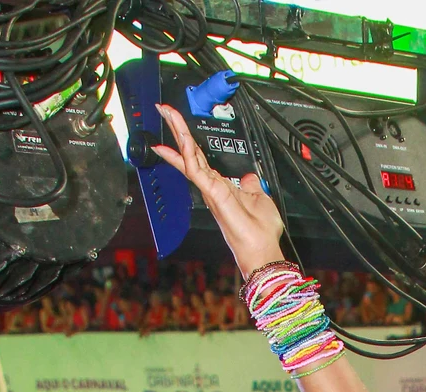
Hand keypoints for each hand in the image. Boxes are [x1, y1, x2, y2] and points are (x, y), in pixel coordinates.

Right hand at [154, 105, 284, 278]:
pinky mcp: (212, 192)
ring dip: (178, 132)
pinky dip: (187, 151)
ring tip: (167, 113)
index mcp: (220, 186)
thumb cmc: (260, 231)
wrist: (262, 248)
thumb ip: (252, 184)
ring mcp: (210, 189)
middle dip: (176, 129)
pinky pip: (195, 167)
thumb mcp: (260, 198)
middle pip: (189, 152)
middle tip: (163, 110)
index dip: (188, 140)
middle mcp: (211, 186)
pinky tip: (181, 136)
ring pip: (189, 155)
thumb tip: (249, 177)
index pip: (199, 158)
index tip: (177, 123)